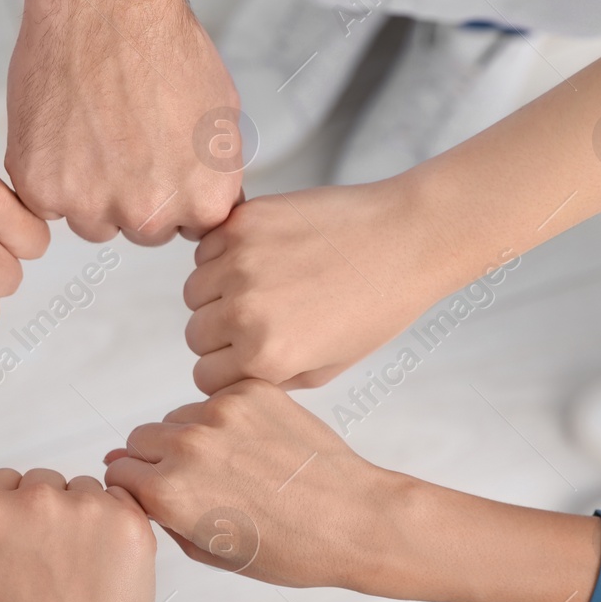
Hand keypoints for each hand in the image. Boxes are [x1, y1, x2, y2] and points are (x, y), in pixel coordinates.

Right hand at [0, 469, 155, 601]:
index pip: (3, 480)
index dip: (15, 510)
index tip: (25, 539)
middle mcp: (35, 500)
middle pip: (44, 480)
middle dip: (49, 512)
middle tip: (56, 560)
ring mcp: (85, 507)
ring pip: (84, 489)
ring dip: (84, 515)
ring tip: (83, 568)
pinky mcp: (128, 520)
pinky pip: (121, 499)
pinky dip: (117, 522)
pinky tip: (107, 561)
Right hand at [5, 0, 240, 244]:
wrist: (107, 3)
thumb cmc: (163, 44)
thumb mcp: (221, 114)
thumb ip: (215, 173)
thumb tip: (208, 207)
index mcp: (202, 199)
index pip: (192, 229)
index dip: (175, 193)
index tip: (162, 165)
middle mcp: (149, 212)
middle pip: (142, 230)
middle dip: (134, 194)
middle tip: (124, 139)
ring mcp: (91, 204)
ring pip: (92, 222)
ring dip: (90, 189)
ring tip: (93, 131)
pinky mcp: (42, 188)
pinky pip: (47, 204)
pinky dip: (50, 173)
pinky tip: (64, 131)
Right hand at [103, 380, 397, 589]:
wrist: (357, 520)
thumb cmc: (290, 550)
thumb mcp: (210, 553)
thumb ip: (160, 514)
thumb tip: (127, 477)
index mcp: (168, 491)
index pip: (118, 473)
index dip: (135, 488)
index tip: (156, 496)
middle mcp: (187, 446)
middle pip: (140, 439)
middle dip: (156, 460)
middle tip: (199, 485)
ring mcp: (220, 413)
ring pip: (177, 416)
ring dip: (191, 436)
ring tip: (235, 467)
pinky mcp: (251, 393)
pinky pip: (215, 400)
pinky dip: (226, 419)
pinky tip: (257, 448)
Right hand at [183, 182, 487, 392]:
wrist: (406, 239)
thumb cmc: (377, 305)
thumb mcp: (327, 367)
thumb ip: (270, 377)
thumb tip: (231, 374)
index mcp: (265, 357)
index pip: (205, 377)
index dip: (227, 368)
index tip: (246, 354)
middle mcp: (244, 312)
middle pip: (195, 335)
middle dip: (220, 331)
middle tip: (260, 316)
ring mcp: (239, 263)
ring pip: (194, 291)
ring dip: (217, 291)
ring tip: (262, 283)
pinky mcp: (242, 223)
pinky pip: (205, 250)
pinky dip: (222, 254)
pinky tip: (262, 255)